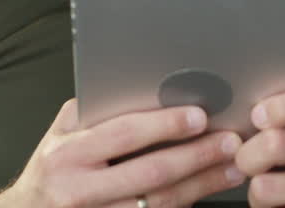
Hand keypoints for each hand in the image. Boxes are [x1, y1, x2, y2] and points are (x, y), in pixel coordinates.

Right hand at [0, 99, 245, 207]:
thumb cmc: (52, 166)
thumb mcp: (60, 134)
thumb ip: (96, 113)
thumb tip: (146, 88)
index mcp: (67, 153)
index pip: (123, 134)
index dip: (164, 125)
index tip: (199, 116)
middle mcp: (78, 189)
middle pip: (149, 173)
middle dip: (195, 156)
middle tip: (229, 140)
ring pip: (158, 204)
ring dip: (201, 185)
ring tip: (231, 168)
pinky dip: (185, 204)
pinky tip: (207, 191)